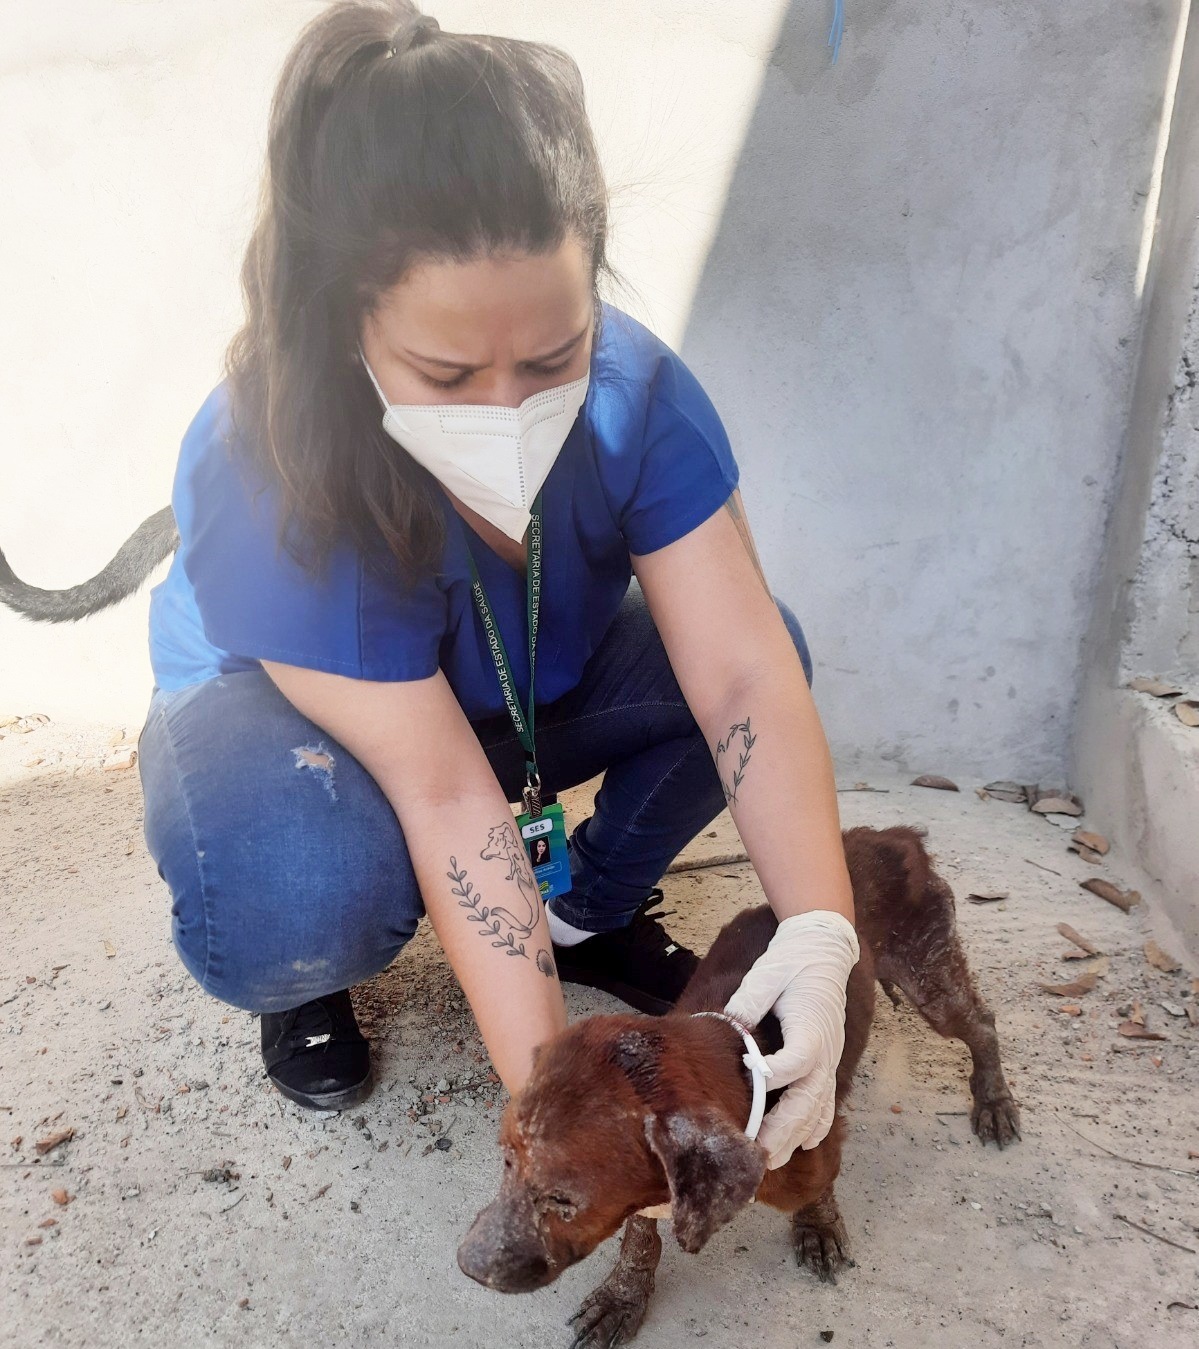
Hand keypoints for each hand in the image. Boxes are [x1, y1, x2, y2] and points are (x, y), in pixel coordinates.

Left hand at [723, 910, 859, 1168]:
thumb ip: (750, 999)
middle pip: (809, 1099)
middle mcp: (826, 1050)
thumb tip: (727, 1024)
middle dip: (783, 1130)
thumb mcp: (767, 973)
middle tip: (757, 1155)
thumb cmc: (792, 960)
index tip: (750, 1080)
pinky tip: (799, 1145)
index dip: (775, 1074)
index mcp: (811, 1025)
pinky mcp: (829, 1063)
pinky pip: (826, 1103)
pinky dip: (815, 1126)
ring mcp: (831, 1060)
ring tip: (770, 1161)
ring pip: (818, 1109)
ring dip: (795, 1137)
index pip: (798, 1060)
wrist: (825, 950)